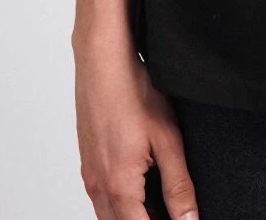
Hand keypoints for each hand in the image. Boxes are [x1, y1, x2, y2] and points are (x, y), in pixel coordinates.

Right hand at [73, 30, 199, 219]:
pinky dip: (120, 201)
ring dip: (132, 214)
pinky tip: (140, 183)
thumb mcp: (167, 139)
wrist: (102, 61)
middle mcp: (98, 186)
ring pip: (108, 214)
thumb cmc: (133, 91)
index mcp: (119, 186)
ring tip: (159, 201)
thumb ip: (178, 185)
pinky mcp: (86, 161)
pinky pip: (100, 196)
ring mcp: (89, 174)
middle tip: (173, 211)